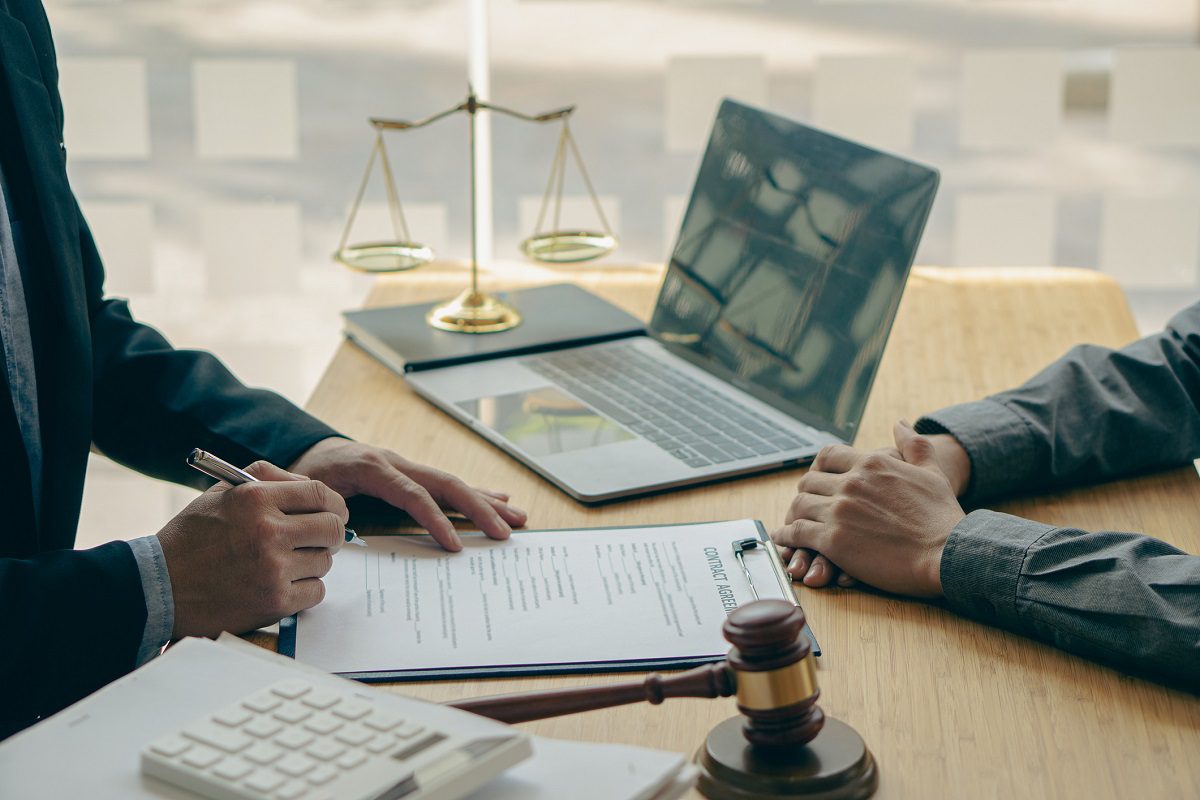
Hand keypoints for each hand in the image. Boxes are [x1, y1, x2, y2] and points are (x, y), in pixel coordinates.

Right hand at [157, 462, 348, 637]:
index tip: (333, 512)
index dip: (334, 504)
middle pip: (333, 528)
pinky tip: (282, 584)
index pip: (321, 494)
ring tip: (284, 563)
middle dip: (330, 533)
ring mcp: (272, 569)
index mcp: (255, 499)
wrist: (158, 588)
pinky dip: (305, 589)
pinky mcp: (274, 602)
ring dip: (312, 563)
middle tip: (317, 539)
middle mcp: (267, 531)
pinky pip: (316, 591)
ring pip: (325, 561)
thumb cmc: (192, 538)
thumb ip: (267, 479)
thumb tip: (309, 485)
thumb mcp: (222, 493)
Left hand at [287, 438, 526, 551]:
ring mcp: (406, 466)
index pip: (413, 494)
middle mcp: (395, 462)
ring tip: (518, 517)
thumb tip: (343, 530)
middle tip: (506, 532)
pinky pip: (446, 484)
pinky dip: (474, 493)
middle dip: (479, 508)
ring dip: (487, 501)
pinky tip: (499, 499)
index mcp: (372, 468)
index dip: (436, 520)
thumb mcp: (305, 489)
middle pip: (445, 484)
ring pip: (452, 482)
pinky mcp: (410, 472)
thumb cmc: (305, 475)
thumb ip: (321, 505)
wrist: (304, 447)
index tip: (456, 547)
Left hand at [770, 421, 965, 597]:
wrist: (948, 555)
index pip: (828, 456)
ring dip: (794, 514)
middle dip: (806, 493)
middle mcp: (851, 482)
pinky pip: (797, 532)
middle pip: (809, 481)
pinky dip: (787, 535)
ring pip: (799, 505)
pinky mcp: (833, 540)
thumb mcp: (932, 471)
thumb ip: (914, 445)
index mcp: (871, 463)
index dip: (819, 469)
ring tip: (793, 523)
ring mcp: (840, 511)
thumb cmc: (943, 517)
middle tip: (805, 506)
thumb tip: (900, 423)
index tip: (819, 481)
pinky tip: (786, 539)